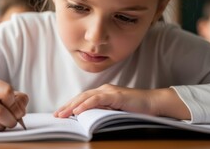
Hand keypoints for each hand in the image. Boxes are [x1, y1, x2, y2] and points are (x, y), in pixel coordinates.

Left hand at [54, 84, 190, 119]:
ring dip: (73, 105)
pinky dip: (86, 104)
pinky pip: (97, 99)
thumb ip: (103, 111)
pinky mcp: (116, 95)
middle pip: (81, 97)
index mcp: (103, 93)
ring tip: (62, 114)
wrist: (153, 102)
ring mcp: (109, 91)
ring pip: (86, 97)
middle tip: (56, 115)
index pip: (83, 98)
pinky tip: (77, 110)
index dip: (70, 105)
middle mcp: (104, 90)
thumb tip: (88, 118)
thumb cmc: (136, 108)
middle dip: (67, 106)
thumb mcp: (116, 110)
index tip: (60, 113)